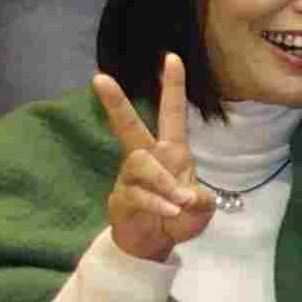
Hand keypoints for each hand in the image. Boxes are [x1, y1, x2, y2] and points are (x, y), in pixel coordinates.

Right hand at [91, 59, 215, 264]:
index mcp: (172, 151)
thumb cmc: (179, 217)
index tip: (172, 57)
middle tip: (99, 78)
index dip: (173, 87)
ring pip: (141, 164)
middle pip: (128, 125)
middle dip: (116, 103)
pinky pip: (138, 193)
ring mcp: (131, 176)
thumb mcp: (201, 209)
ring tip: (179, 203)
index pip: (172, 113)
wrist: (154, 244)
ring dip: (163, 182)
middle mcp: (148, 157)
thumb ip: (202, 201)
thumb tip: (189, 195)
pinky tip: (169, 212)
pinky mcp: (121, 197)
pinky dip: (157, 203)